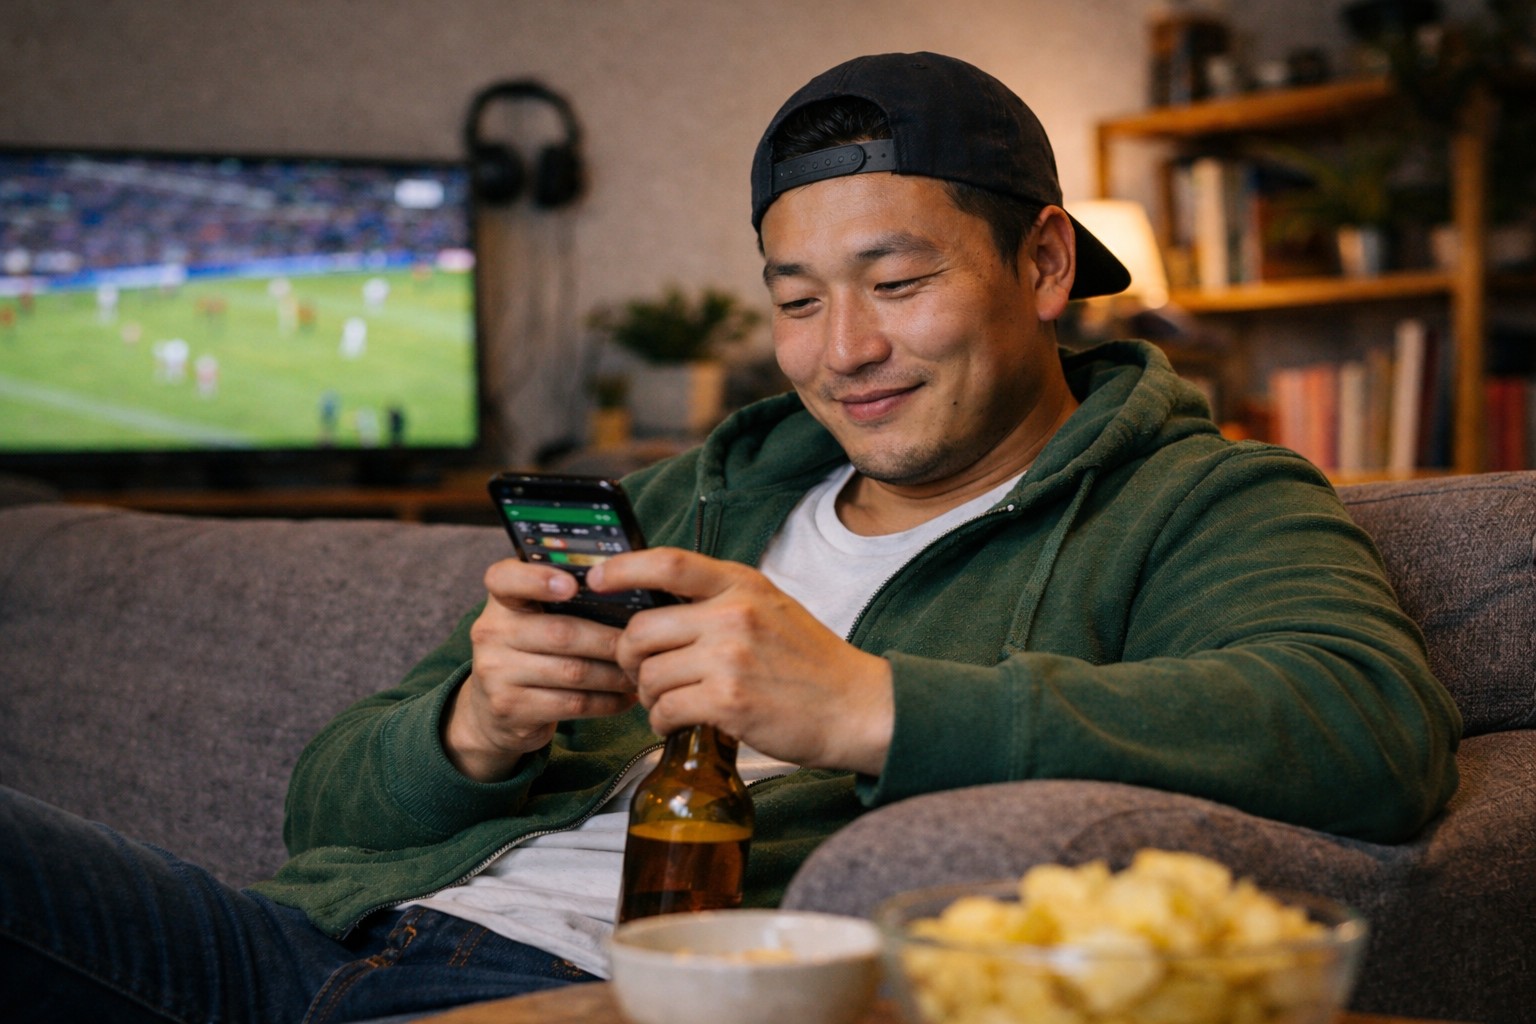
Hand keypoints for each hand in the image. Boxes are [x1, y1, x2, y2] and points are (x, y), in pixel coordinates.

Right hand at [444, 559, 636, 781]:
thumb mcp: (535, 620)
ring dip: (615, 675)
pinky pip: (572, 704)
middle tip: (642, 644)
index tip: (572, 584)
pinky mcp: (509, 708)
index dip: (538, 578)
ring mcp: (495, 672)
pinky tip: (626, 698)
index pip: (505, 578)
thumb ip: (567, 601)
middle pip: (561, 632)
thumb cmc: (532, 652)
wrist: (492, 712)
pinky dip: (607, 702)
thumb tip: (629, 594)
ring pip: (572, 671)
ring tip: (640, 673)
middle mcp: (490, 632)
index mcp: (501, 600)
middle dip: (609, 640)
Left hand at [587, 549, 893, 774]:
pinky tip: (679, 723)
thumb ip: (722, 600)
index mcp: (742, 584)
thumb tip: (659, 605)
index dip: (623, 568)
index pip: (668, 563)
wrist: (857, 707)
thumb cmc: (810, 663)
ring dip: (649, 696)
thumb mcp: (771, 608)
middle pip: (642, 630)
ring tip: (670, 703)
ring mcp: (730, 658)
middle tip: (642, 673)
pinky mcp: (728, 701)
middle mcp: (733, 614)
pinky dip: (662, 722)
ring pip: (649, 675)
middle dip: (630, 658)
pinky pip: (664, 710)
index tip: (596, 579)